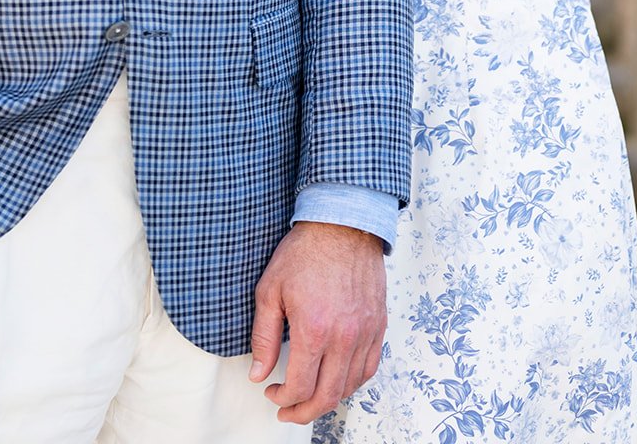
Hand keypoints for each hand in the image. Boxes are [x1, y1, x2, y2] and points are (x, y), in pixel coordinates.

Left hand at [249, 222, 386, 423]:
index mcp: (314, 330)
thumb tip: (258, 373)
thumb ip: (264, 337)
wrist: (342, 224)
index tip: (271, 392)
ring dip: (328, 399)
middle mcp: (344, 337)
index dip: (283, 398)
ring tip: (310, 397)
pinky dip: (353, 382)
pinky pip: (369, 368)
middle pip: (327, 396)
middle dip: (303, 411)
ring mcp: (365, 332)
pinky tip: (338, 379)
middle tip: (288, 409)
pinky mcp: (378, 325)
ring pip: (349, 386)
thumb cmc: (304, 253)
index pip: (300, 387)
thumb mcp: (270, 291)